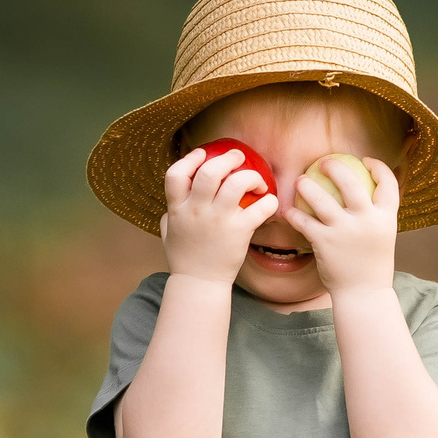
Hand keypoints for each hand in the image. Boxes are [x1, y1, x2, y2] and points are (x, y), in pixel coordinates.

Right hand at [159, 146, 277, 284]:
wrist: (199, 283)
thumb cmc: (184, 257)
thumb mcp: (168, 231)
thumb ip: (171, 211)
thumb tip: (177, 196)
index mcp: (178, 208)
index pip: (176, 174)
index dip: (190, 158)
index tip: (203, 154)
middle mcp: (197, 211)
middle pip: (209, 171)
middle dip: (228, 158)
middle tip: (239, 157)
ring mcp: (218, 221)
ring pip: (236, 183)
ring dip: (251, 176)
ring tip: (257, 181)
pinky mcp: (239, 232)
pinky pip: (259, 208)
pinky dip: (269, 202)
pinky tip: (268, 203)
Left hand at [285, 156, 398, 297]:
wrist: (364, 295)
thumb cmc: (371, 266)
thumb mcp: (382, 237)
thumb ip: (375, 216)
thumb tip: (367, 194)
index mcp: (386, 218)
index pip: (388, 183)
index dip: (378, 167)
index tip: (365, 161)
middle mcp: (367, 220)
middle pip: (350, 181)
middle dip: (334, 166)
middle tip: (323, 163)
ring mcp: (345, 230)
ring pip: (320, 197)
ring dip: (306, 185)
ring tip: (299, 181)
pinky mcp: (324, 242)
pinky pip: (304, 221)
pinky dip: (293, 215)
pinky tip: (288, 211)